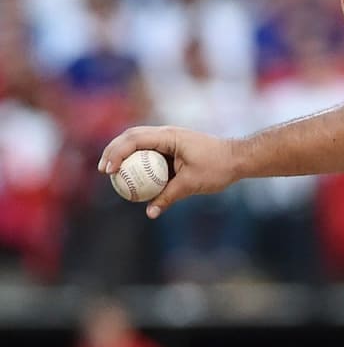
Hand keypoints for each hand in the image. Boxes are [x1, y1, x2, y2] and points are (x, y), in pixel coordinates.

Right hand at [98, 126, 238, 218]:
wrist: (238, 158)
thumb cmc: (218, 167)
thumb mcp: (191, 184)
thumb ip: (168, 196)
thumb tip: (150, 212)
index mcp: (170, 136)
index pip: (135, 140)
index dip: (117, 153)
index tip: (108, 170)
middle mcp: (167, 134)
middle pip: (131, 136)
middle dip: (113, 151)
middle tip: (103, 170)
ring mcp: (169, 139)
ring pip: (139, 142)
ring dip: (123, 154)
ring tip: (110, 172)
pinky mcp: (173, 147)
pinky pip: (150, 152)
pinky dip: (138, 160)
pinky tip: (131, 176)